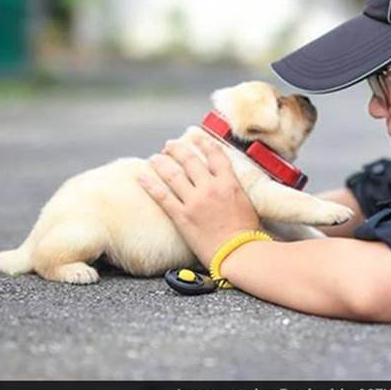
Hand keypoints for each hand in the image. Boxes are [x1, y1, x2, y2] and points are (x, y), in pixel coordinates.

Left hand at [137, 135, 260, 265]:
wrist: (239, 253)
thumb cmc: (248, 235)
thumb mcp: (248, 205)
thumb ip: (236, 192)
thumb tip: (230, 187)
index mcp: (229, 183)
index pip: (215, 155)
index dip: (203, 143)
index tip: (195, 136)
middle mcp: (210, 187)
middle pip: (190, 161)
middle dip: (178, 149)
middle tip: (170, 145)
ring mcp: (194, 201)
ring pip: (173, 175)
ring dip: (162, 163)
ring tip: (155, 157)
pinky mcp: (182, 216)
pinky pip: (162, 196)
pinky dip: (150, 185)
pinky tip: (142, 177)